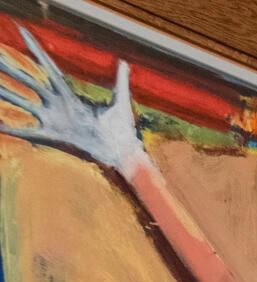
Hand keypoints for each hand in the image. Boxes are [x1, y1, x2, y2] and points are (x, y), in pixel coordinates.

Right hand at [0, 31, 145, 172]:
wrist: (123, 154)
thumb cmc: (121, 129)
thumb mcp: (121, 102)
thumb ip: (120, 81)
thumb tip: (124, 61)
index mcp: (69, 95)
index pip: (49, 68)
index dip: (36, 50)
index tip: (22, 32)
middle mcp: (57, 105)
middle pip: (29, 82)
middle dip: (10, 70)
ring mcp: (54, 120)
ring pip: (23, 104)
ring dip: (6, 94)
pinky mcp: (55, 137)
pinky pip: (29, 133)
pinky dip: (13, 131)